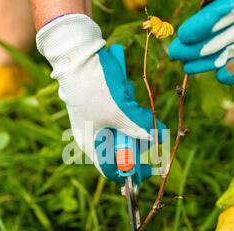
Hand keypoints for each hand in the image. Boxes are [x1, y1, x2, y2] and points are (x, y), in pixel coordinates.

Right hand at [36, 14, 165, 183]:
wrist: (77, 55)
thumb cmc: (95, 89)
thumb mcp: (120, 111)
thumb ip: (139, 128)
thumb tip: (156, 138)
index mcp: (90, 144)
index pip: (111, 170)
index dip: (130, 172)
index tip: (148, 168)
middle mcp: (91, 134)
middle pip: (120, 148)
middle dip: (136, 137)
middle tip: (147, 127)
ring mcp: (94, 118)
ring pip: (122, 127)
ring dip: (132, 116)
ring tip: (128, 99)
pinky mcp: (99, 104)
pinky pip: (119, 111)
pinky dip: (126, 105)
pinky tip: (124, 91)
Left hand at [169, 0, 233, 83]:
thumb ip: (211, 4)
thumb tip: (188, 29)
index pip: (225, 9)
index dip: (203, 24)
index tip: (183, 36)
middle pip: (232, 31)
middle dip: (201, 46)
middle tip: (176, 54)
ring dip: (213, 60)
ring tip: (188, 66)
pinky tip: (219, 76)